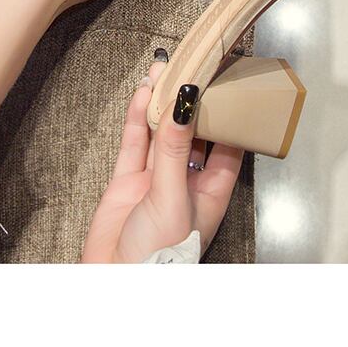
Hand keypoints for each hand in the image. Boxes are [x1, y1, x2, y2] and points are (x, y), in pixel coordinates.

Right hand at [82, 59, 242, 262]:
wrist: (116, 281)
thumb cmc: (160, 256)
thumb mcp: (172, 197)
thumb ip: (174, 149)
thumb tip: (187, 105)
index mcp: (213, 193)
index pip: (229, 144)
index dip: (230, 113)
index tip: (231, 81)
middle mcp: (187, 183)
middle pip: (194, 133)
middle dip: (193, 101)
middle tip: (192, 65)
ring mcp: (156, 181)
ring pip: (161, 133)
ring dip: (162, 103)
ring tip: (164, 68)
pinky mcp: (127, 182)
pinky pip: (134, 143)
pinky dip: (136, 118)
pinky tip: (141, 94)